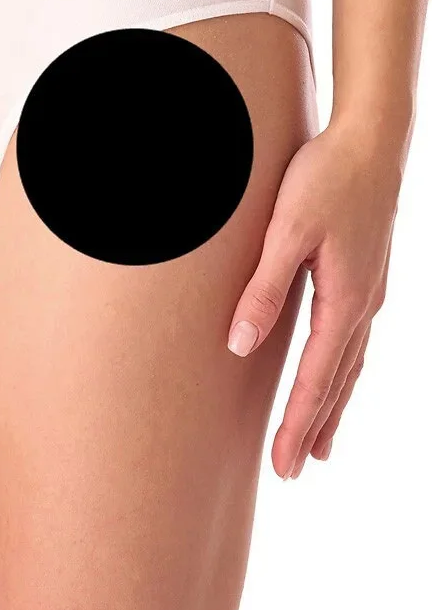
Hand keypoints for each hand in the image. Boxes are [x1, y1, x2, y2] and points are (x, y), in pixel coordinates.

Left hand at [226, 116, 403, 479]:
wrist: (372, 139)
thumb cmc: (326, 178)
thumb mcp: (286, 232)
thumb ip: (263, 288)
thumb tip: (239, 344)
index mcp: (345, 300)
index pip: (315, 378)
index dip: (296, 422)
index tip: (282, 464)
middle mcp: (364, 304)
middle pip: (337, 381)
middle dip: (313, 426)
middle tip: (293, 470)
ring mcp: (370, 290)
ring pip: (349, 363)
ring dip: (331, 403)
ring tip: (318, 441)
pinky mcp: (366, 274)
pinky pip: (352, 339)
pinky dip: (341, 369)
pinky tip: (335, 372)